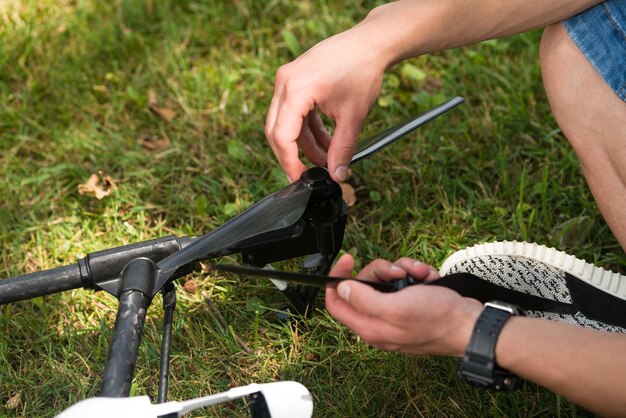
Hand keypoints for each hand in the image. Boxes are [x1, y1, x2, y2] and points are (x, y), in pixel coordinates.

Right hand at [265, 21, 389, 182]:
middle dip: (291, 155)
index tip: (300, 178)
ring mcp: (287, 78)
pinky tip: (324, 139)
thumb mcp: (353, 116)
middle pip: (276, 130)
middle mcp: (285, 82)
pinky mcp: (294, 79)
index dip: (289, 162)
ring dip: (302, 142)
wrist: (370, 43)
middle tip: (306, 173)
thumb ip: (343, 148)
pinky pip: (292, 111)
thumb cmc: (362, 71)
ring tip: (325, 157)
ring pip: (284, 122)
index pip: (282, 136)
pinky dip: (305, 128)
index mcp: (296, 90)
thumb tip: (337, 174)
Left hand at [325, 254, 482, 355]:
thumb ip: (362, 300)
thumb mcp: (395, 307)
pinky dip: (417, 274)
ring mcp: (397, 311)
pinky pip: (405, 280)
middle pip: (363, 285)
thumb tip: (340, 289)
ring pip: (387, 279)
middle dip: (382, 271)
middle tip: (397, 272)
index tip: (347, 260)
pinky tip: (428, 278)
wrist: (471, 324)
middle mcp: (380, 320)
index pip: (336, 303)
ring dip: (404, 269)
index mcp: (370, 326)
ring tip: (419, 275)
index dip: (336, 279)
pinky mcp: (413, 303)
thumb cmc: (437, 320)